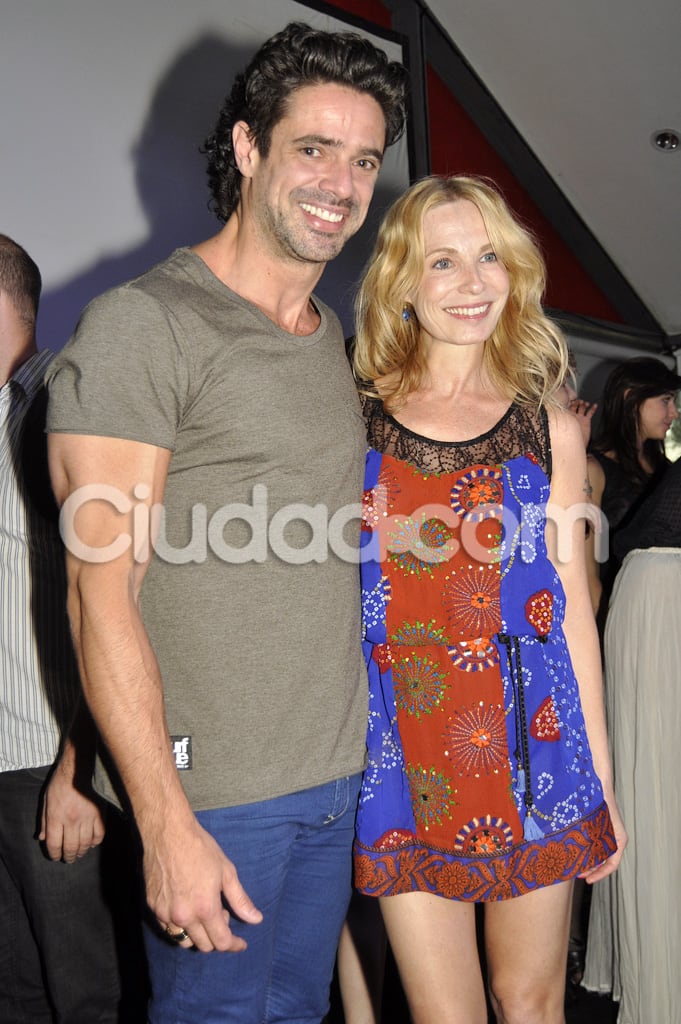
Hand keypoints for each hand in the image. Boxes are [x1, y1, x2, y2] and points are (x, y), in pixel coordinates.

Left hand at [39, 759, 105, 862]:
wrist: (80, 766)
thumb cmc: (61, 782)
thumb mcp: (46, 800)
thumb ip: (43, 820)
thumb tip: (42, 838)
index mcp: (56, 816)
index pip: (54, 844)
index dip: (55, 854)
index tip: (56, 857)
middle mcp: (71, 820)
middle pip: (71, 847)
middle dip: (69, 856)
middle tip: (69, 859)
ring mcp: (87, 817)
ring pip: (85, 843)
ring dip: (82, 852)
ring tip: (80, 853)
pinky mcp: (100, 813)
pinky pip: (99, 834)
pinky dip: (95, 842)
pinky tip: (92, 842)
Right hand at [145, 817, 262, 953]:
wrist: (168, 833)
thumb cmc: (201, 849)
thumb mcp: (227, 872)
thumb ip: (240, 900)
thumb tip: (256, 920)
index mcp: (205, 908)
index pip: (221, 942)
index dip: (233, 945)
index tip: (241, 943)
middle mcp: (184, 916)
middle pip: (203, 945)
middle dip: (216, 937)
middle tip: (222, 913)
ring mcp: (165, 914)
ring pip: (183, 941)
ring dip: (197, 935)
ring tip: (203, 911)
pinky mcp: (153, 908)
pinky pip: (168, 928)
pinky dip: (180, 925)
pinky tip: (187, 907)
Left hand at [567, 398, 596, 448]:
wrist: (578, 443)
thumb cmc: (570, 436)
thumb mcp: (566, 425)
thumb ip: (564, 418)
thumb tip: (558, 411)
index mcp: (567, 416)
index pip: (567, 407)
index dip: (570, 403)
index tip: (573, 401)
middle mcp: (573, 416)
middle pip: (575, 406)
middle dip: (578, 403)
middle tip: (580, 402)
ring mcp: (580, 418)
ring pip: (582, 408)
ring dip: (584, 404)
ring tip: (586, 404)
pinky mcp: (586, 420)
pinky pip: (590, 413)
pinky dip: (593, 408)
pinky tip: (595, 405)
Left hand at [579, 792, 626, 883]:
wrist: (597, 780)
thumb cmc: (597, 799)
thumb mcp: (595, 822)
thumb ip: (590, 838)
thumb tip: (579, 857)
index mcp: (619, 839)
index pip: (612, 864)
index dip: (599, 874)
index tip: (586, 879)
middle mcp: (616, 837)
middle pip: (605, 861)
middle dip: (591, 869)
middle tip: (575, 873)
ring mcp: (608, 832)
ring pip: (599, 852)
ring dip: (588, 860)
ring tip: (573, 864)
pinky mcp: (601, 827)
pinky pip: (596, 843)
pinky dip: (587, 849)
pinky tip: (574, 849)